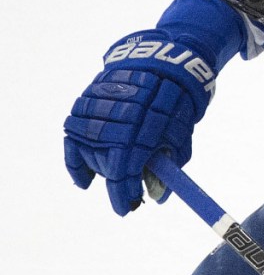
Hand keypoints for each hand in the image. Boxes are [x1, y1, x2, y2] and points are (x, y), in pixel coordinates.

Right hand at [63, 32, 214, 214]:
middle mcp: (113, 121)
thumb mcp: (179, 139)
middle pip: (106, 163)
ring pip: (88, 148)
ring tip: (115, 175)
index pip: (124, 173)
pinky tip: (85, 179)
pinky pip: (73, 134)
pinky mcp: (85, 99)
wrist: (162, 66)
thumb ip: (168, 168)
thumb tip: (159, 197)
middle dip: (117, 184)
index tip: (127, 208)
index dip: (124, 194)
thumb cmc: (173, 108)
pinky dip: (76, 159)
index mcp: (140, 132)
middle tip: (127, 195)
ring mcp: (97, 109)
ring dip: (100, 167)